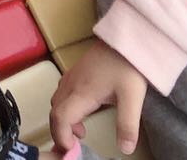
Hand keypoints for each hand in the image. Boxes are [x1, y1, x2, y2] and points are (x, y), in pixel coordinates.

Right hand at [50, 39, 147, 155]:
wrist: (126, 37)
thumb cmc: (127, 65)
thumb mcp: (132, 97)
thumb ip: (127, 124)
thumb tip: (124, 149)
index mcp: (82, 92)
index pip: (60, 117)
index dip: (61, 136)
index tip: (71, 150)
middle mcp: (71, 84)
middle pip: (55, 111)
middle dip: (59, 131)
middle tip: (72, 146)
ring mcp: (72, 76)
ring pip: (57, 101)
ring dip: (62, 119)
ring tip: (80, 131)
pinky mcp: (77, 71)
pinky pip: (62, 92)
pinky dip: (66, 107)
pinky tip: (83, 111)